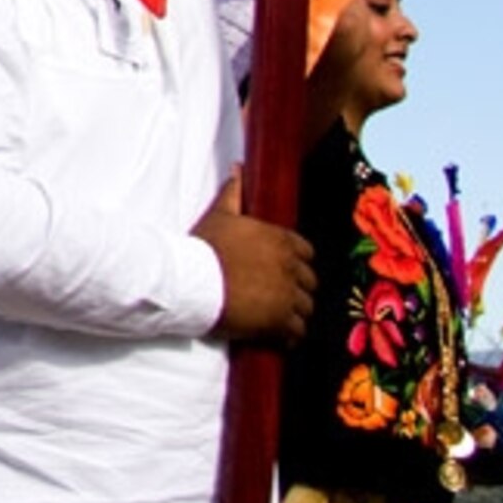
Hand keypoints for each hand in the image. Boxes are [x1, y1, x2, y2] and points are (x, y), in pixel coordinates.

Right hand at [195, 172, 314, 345]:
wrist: (192, 281)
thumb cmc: (205, 247)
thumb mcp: (220, 215)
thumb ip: (234, 192)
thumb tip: (239, 168)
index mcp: (281, 240)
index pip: (306, 253)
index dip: (295, 262)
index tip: (282, 269)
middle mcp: (292, 268)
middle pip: (310, 282)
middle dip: (297, 288)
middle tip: (278, 294)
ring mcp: (289, 296)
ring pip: (306, 307)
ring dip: (294, 312)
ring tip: (277, 316)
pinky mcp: (281, 321)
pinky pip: (297, 331)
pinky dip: (289, 334)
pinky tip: (277, 334)